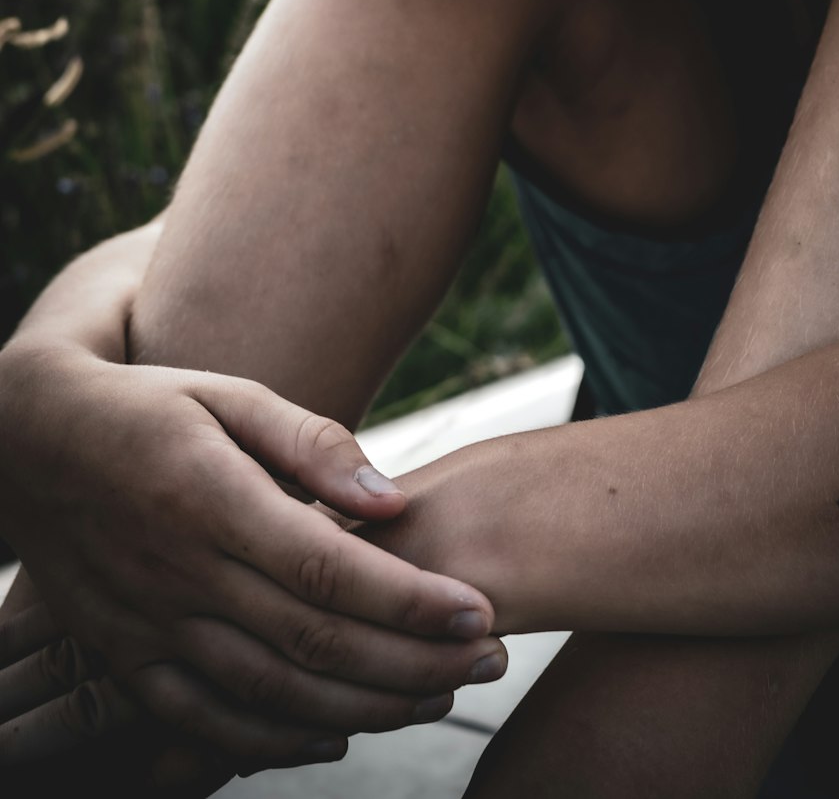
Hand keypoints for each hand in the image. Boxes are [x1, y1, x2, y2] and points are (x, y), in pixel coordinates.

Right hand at [0, 345, 507, 765]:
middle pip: (313, 642)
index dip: (411, 600)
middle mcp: (180, 574)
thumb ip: (313, 443)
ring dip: (366, 706)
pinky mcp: (127, 658)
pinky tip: (341, 735)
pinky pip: (207, 724)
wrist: (32, 442)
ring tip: (442, 694)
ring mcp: (149, 626)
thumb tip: (395, 497)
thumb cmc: (151, 406)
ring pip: (270, 694)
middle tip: (492, 657)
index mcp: (211, 500)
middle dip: (414, 660)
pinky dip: (277, 742)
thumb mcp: (230, 395)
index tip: (482, 610)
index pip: (328, 569)